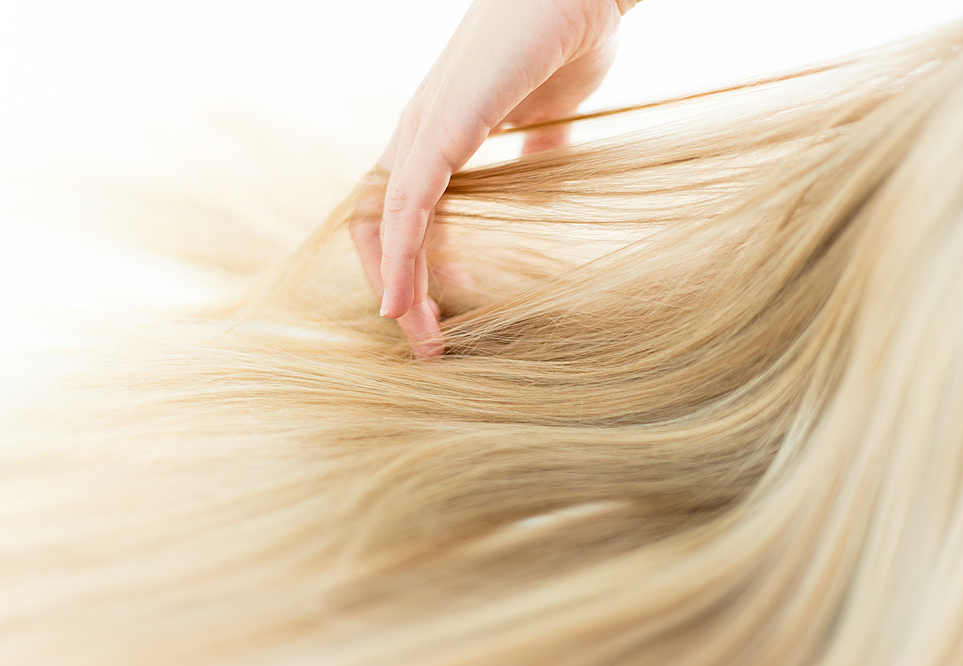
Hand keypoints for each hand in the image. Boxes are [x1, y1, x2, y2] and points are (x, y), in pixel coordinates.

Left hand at [350, 0, 624, 357]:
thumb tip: (542, 174)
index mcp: (439, 135)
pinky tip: (403, 303)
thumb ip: (538, 148)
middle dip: (398, 290)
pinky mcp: (442, 127)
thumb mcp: (552, 113)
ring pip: (382, 225)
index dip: (413, 266)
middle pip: (377, 228)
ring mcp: (424, 130)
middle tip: (428, 344)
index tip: (445, 314)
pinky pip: (406, 205)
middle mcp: (418, 135)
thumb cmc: (567, 38)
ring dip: (397, 289)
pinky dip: (399, 258)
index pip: (401, 213)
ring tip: (419, 339)